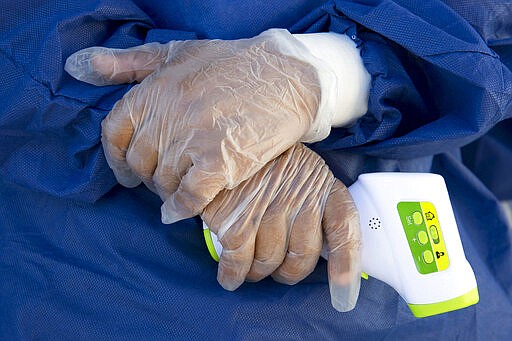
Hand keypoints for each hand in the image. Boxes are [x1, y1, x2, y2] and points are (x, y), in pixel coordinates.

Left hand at [65, 29, 337, 223]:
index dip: (117, 157)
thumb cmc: (233, 64)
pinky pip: (190, 196)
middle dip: (148, 176)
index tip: (128, 170)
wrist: (290, 76)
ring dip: (168, 191)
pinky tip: (183, 211)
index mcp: (156, 88)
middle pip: (141, 161)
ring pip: (163, 181)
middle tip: (164, 180)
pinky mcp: (222, 161)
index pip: (115, 131)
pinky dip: (182, 208)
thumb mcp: (177, 52)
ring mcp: (196, 139)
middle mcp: (171, 114)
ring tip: (179, 190)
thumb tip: (78, 67)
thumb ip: (127, 62)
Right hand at [202, 143, 360, 311]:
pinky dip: (233, 275)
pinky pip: (238, 263)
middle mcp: (299, 200)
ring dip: (258, 272)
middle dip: (289, 272)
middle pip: (302, 259)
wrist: (227, 140)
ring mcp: (267, 211)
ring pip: (269, 263)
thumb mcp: (303, 172)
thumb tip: (326, 252)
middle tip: (277, 269)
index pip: (343, 229)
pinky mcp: (235, 221)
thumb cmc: (269, 162)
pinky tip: (230, 275)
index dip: (346, 268)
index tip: (343, 298)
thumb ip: (317, 206)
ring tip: (250, 267)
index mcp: (321, 186)